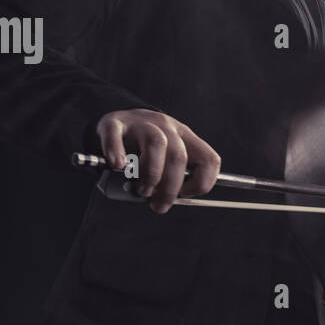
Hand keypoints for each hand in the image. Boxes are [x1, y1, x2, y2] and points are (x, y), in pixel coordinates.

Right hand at [96, 108, 220, 213]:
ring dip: (151, 174)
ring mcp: (142, 123)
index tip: (184, 195)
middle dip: (170, 188)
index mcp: (186, 138)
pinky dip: (116, 151)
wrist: (119, 121)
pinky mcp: (115, 122)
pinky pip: (116, 134)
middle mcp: (168, 128)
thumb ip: (169, 178)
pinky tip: (118, 166)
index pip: (209, 159)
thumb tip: (161, 204)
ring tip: (142, 190)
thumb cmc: (143, 146)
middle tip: (157, 203)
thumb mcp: (165, 158)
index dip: (202, 183)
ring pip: (156, 143)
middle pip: (179, 157)